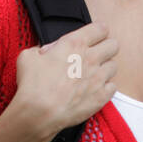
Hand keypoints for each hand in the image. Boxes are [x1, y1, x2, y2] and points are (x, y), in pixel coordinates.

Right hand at [14, 22, 118, 137]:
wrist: (39, 113)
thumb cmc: (32, 85)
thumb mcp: (28, 56)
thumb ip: (42, 49)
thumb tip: (47, 52)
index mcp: (75, 44)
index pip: (100, 28)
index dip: (98, 32)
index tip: (94, 36)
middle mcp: (90, 58)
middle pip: (113, 45)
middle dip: (106, 48)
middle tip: (97, 54)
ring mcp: (98, 78)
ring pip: (114, 66)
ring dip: (105, 68)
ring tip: (94, 74)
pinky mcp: (101, 96)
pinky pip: (113, 87)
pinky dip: (106, 88)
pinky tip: (95, 90)